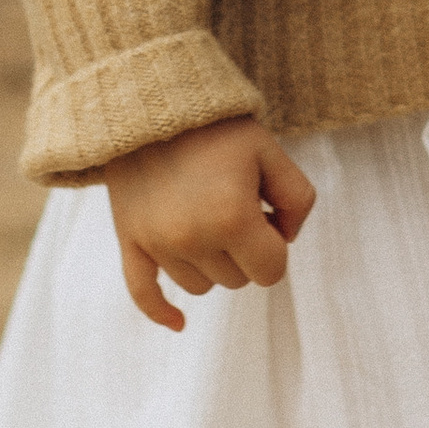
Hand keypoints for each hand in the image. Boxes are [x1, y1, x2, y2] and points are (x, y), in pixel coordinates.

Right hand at [94, 118, 314, 332]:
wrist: (150, 104)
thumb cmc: (217, 128)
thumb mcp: (272, 152)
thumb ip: (298, 200)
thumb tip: (284, 240)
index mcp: (231, 218)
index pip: (271, 271)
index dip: (275, 247)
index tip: (266, 215)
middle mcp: (191, 238)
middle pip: (236, 281)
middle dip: (245, 252)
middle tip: (236, 206)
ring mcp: (156, 243)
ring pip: (200, 286)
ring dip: (212, 263)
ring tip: (207, 216)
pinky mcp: (130, 240)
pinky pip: (142, 293)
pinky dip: (160, 312)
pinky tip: (179, 324)